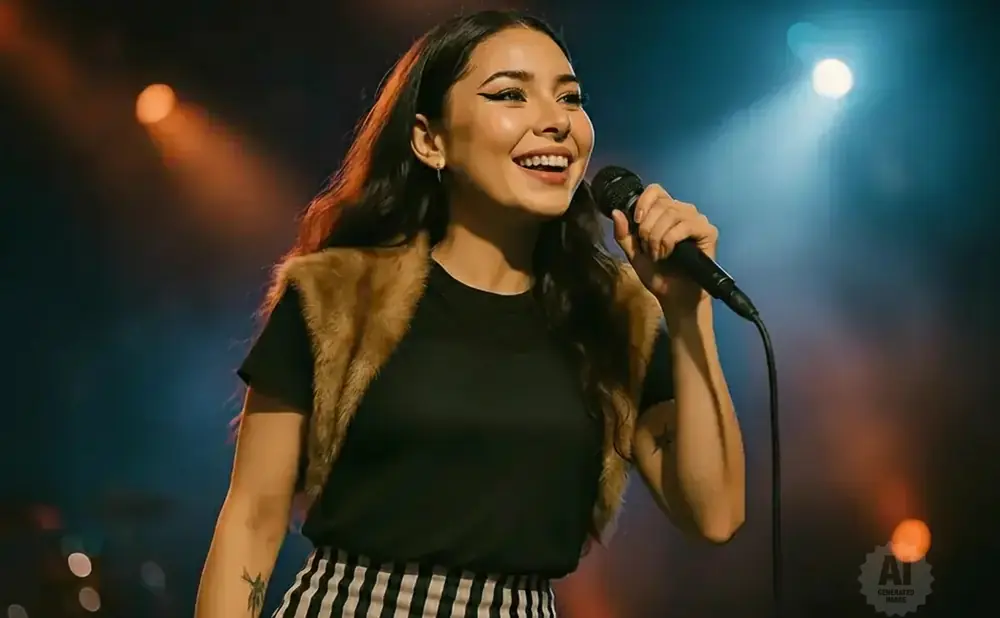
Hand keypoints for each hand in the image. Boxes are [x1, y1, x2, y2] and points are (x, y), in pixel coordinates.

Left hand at [611, 184, 718, 311]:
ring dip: (657, 237)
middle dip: (647, 229)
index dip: (643, 202)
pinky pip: (686, 225)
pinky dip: (670, 240)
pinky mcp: (708, 231)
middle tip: (648, 250)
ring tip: (658, 255)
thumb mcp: (633, 253)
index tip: (636, 222)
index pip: (655, 190)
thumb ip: (623, 233)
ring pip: (672, 213)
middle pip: (661, 204)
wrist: (673, 296)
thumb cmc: (657, 274)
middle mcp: (683, 211)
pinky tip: (668, 253)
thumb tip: (616, 212)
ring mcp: (697, 220)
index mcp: (666, 212)